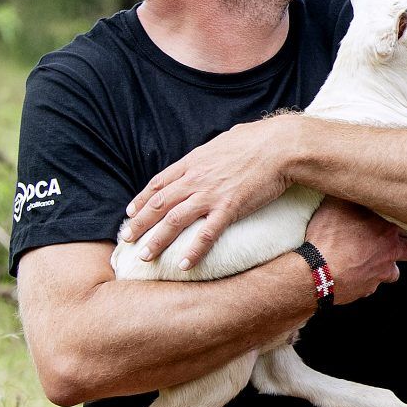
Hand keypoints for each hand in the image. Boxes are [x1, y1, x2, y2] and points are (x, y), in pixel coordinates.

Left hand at [120, 115, 299, 271]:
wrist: (279, 145)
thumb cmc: (257, 140)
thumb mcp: (223, 142)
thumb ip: (209, 154)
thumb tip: (209, 155)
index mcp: (193, 162)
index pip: (158, 183)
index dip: (141, 200)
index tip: (130, 212)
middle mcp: (195, 179)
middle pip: (158, 204)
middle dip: (139, 224)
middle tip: (126, 240)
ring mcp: (210, 194)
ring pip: (173, 220)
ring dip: (156, 241)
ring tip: (144, 257)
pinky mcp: (229, 208)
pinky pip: (206, 234)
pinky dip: (193, 251)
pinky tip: (183, 265)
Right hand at [303, 196, 406, 304]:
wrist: (317, 273)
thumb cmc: (328, 236)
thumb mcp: (337, 206)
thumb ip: (350, 197)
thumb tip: (353, 184)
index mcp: (388, 232)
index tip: (401, 223)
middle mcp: (389, 255)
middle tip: (396, 243)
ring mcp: (378, 276)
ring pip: (391, 272)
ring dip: (383, 266)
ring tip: (367, 259)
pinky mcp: (364, 291)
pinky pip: (368, 285)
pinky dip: (362, 280)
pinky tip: (348, 272)